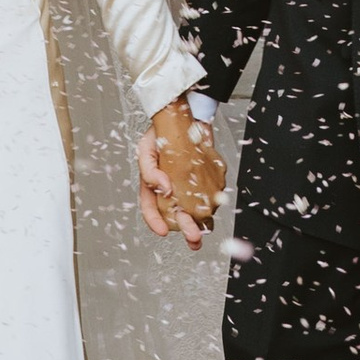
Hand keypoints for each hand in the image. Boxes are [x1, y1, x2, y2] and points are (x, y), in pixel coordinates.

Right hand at [136, 101, 223, 246]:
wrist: (184, 120)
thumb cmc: (160, 136)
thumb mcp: (146, 151)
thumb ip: (150, 172)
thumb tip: (164, 189)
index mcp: (153, 188)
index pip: (151, 209)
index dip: (155, 222)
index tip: (163, 232)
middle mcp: (170, 192)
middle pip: (177, 216)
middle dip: (186, 229)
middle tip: (193, 238)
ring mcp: (188, 189)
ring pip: (194, 210)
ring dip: (201, 223)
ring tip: (204, 231)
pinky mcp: (204, 183)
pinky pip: (208, 196)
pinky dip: (212, 202)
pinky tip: (213, 204)